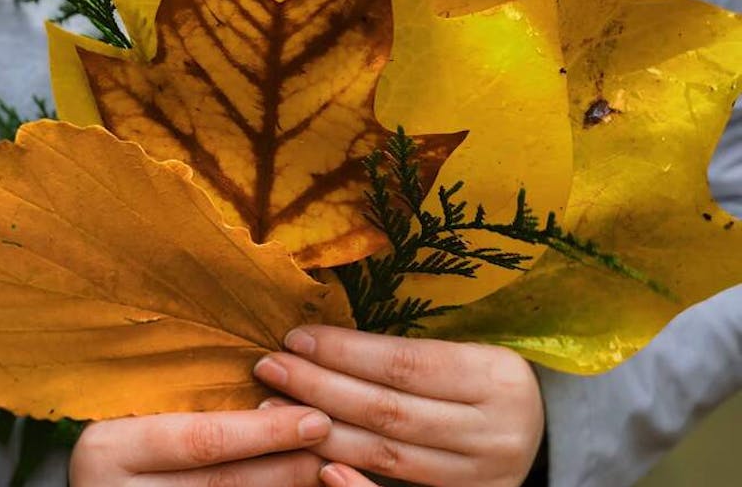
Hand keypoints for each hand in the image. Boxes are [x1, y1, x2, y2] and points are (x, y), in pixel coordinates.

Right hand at [69, 405, 331, 485]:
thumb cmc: (117, 432)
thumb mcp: (133, 406)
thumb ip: (182, 395)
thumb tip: (271, 372)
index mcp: (110, 448)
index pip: (202, 439)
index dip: (265, 432)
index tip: (314, 418)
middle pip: (224, 483)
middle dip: (286, 466)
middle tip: (332, 445)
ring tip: (323, 467)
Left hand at [253, 326, 543, 486]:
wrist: (539, 434)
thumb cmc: (485, 381)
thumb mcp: (468, 355)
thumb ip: (410, 353)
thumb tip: (323, 337)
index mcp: (495, 377)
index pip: (405, 363)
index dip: (345, 350)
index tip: (296, 337)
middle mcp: (494, 431)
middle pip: (389, 409)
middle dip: (321, 387)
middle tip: (271, 367)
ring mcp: (482, 476)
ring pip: (387, 456)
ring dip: (323, 432)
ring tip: (276, 409)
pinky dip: (357, 486)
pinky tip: (320, 468)